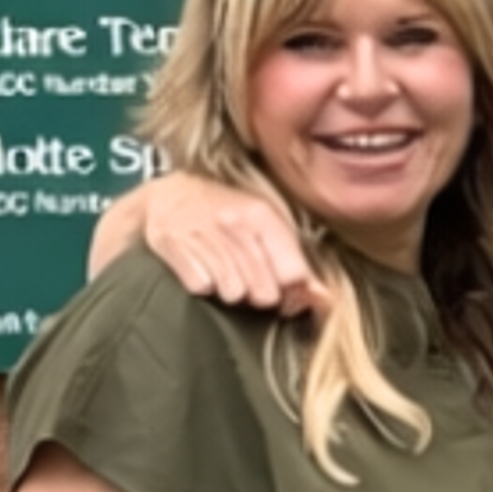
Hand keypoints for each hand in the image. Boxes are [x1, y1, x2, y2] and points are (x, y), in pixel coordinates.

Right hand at [134, 173, 319, 313]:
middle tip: (252, 282)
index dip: (294, 292)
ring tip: (226, 272)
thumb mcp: (266, 223)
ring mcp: (201, 233)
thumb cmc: (226, 211)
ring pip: (232, 293)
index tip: (288, 291)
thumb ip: (296, 260)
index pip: (293, 273)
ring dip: (232, 291)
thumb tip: (324, 299)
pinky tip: (203, 268)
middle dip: (262, 296)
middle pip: (263, 291)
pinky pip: (200, 287)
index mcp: (261, 213)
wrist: (168, 192)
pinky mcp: (172, 244)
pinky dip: (203, 285)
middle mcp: (232, 222)